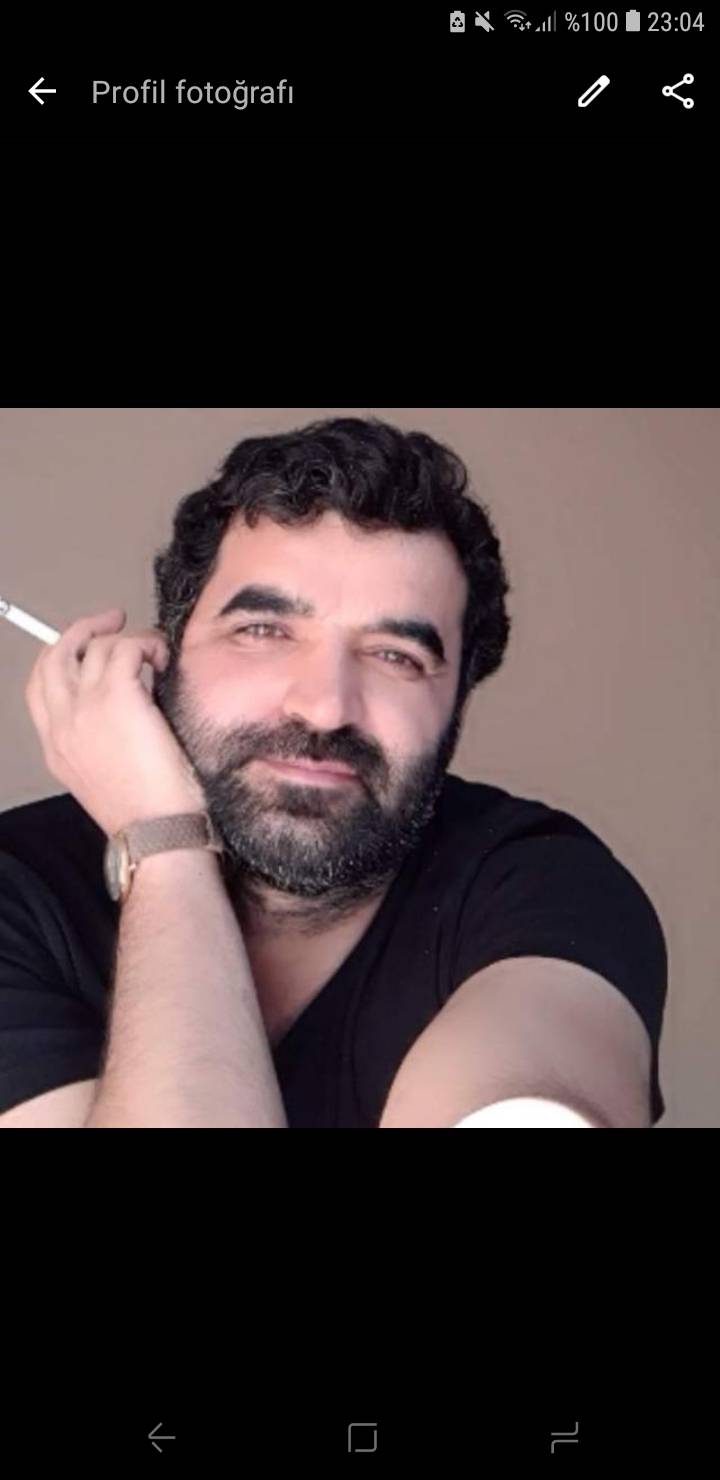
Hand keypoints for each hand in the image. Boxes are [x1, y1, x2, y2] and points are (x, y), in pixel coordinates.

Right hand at [24, 608, 205, 836]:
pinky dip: (147, 644)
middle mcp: (63, 723)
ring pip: (95, 647)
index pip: (39, 685)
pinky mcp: (119, 696)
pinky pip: (127, 647)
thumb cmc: (145, 814)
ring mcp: (86, 708)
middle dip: (82, 629)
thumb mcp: (102, 778)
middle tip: (113, 621)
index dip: (59, 656)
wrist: (155, 834)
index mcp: (56, 746)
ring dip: (129, 639)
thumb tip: (124, 710)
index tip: (84, 647)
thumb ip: (98, 742)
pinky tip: (163, 660)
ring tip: (155, 653)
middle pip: (54, 655)